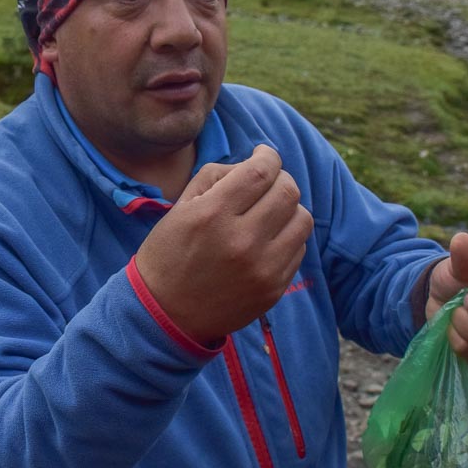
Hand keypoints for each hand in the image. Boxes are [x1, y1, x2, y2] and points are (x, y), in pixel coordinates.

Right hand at [135, 145, 313, 343]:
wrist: (165, 313)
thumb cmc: (170, 253)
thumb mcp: (181, 206)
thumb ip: (217, 176)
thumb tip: (254, 164)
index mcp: (213, 215)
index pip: (261, 171)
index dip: (268, 155)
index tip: (263, 155)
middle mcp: (241, 241)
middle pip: (288, 191)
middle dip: (280, 178)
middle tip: (267, 182)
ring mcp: (262, 268)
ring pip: (302, 219)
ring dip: (289, 208)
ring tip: (270, 212)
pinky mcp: (273, 289)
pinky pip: (298, 249)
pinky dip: (287, 237)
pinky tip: (267, 239)